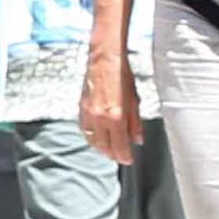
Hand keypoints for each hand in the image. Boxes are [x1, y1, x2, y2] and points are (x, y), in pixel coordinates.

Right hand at [77, 40, 137, 164]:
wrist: (104, 59)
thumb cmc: (121, 74)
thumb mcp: (135, 100)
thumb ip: (136, 123)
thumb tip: (137, 139)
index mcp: (115, 117)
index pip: (119, 146)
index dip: (124, 156)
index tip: (128, 160)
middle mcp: (100, 118)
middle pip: (105, 147)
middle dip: (113, 155)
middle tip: (120, 157)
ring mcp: (89, 114)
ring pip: (92, 140)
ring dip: (101, 148)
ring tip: (109, 151)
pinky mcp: (82, 108)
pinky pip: (85, 130)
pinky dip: (91, 137)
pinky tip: (96, 138)